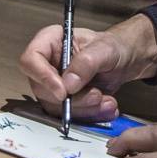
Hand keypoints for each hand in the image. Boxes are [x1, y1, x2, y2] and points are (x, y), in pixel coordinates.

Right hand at [18, 14, 156, 120]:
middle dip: (71, 99)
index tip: (63, 91)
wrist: (125, 60)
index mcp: (50, 42)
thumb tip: (68, 84)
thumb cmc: (113, 46)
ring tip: (106, 101)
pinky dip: (89, 115)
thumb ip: (86, 63)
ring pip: (55, 107)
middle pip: (41, 88)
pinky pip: (68, 115)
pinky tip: (106, 107)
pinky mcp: (65, 101)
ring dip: (83, 109)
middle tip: (96, 96)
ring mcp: (54, 84)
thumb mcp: (104, 49)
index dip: (42, 77)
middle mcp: (47, 64)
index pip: (31, 60)